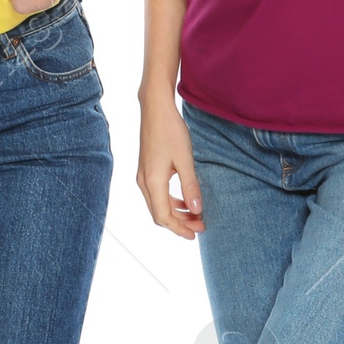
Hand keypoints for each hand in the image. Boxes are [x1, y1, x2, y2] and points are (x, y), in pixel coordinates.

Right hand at [136, 98, 203, 237]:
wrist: (155, 109)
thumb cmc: (171, 131)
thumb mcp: (185, 160)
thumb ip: (190, 186)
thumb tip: (196, 210)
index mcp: (152, 182)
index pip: (163, 217)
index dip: (179, 228)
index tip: (196, 234)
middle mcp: (144, 182)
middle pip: (159, 214)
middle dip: (179, 224)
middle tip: (200, 226)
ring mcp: (143, 176)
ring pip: (158, 205)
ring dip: (176, 213)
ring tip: (195, 215)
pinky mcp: (146, 170)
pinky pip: (157, 194)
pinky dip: (171, 202)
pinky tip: (185, 200)